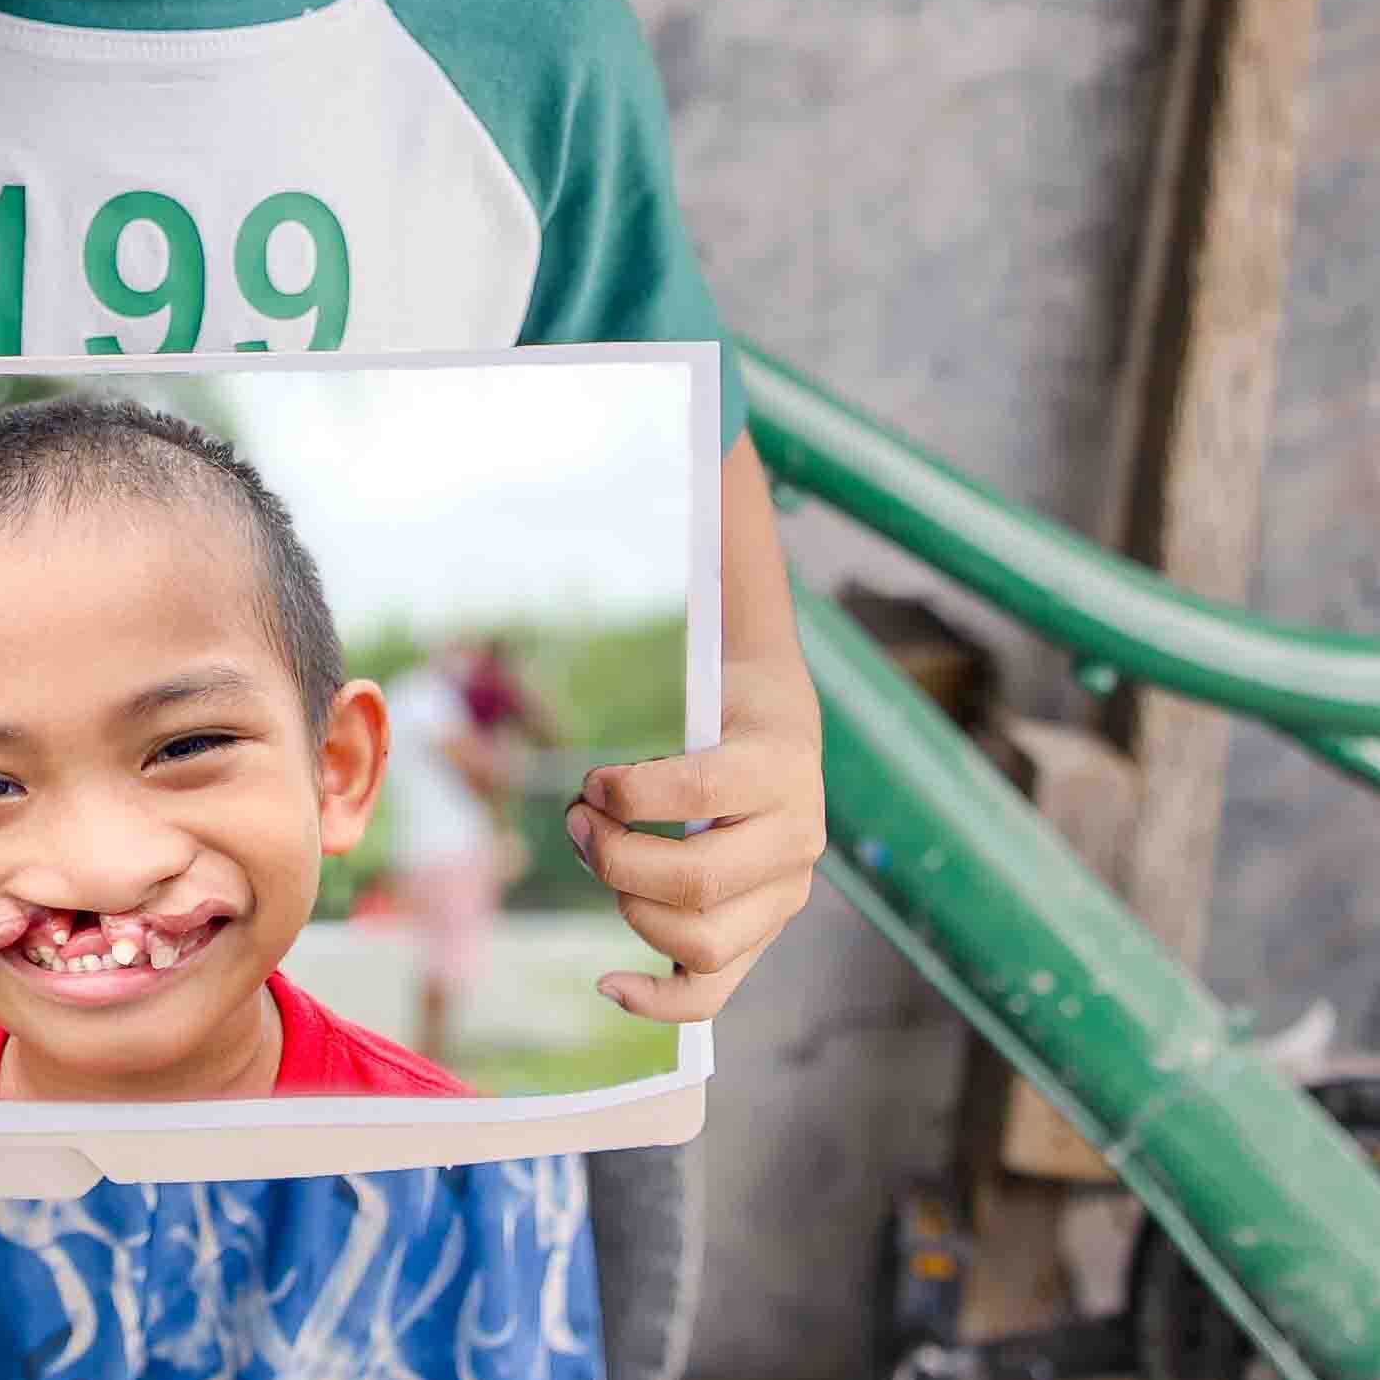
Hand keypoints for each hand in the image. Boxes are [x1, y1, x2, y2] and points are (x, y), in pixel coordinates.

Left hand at [565, 436, 821, 1022]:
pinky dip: (662, 999)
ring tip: (596, 849)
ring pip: (701, 935)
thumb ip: (706, 514)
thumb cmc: (716, 651)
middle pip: (698, 880)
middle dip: (619, 856)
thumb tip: (700, 380)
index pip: (706, 794)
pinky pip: (718, 991)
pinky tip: (606, 983)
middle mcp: (798, 826)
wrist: (776, 708)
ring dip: (628, 903)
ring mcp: (784, 886)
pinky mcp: (760, 929)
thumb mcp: (712, 588)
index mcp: (781, 747)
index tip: (595, 777)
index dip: (637, 795)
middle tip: (580, 818)